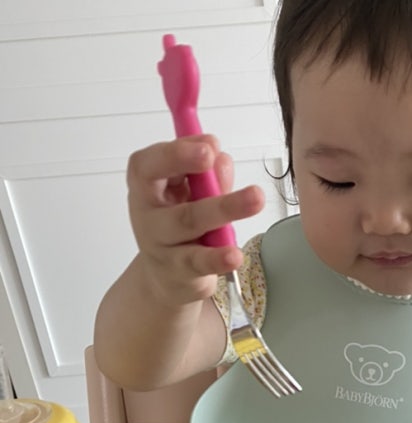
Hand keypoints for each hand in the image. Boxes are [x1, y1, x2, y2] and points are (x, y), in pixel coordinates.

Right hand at [126, 135, 264, 306]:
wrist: (167, 277)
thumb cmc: (179, 224)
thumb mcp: (192, 195)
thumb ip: (208, 177)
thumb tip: (221, 159)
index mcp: (146, 187)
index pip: (149, 164)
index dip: (175, 152)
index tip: (206, 145)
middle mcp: (148, 215)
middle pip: (167, 190)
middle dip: (194, 171)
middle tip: (215, 158)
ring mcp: (161, 246)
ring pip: (189, 223)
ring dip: (223, 208)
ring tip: (255, 199)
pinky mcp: (179, 273)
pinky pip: (199, 262)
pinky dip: (218, 258)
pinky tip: (234, 254)